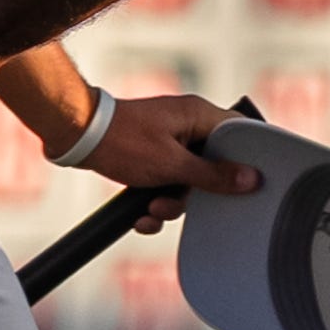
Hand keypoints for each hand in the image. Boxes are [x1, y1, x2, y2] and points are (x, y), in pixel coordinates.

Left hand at [71, 94, 265, 226]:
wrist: (78, 139)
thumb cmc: (124, 142)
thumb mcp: (172, 165)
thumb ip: (213, 175)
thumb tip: (251, 179)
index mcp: (199, 116)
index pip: (238, 135)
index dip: (244, 161)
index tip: (243, 186)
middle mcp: (188, 127)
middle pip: (211, 168)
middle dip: (191, 195)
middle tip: (173, 201)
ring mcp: (170, 142)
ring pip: (187, 182)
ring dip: (169, 202)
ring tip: (150, 206)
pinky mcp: (152, 157)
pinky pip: (166, 183)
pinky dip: (155, 200)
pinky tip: (141, 214)